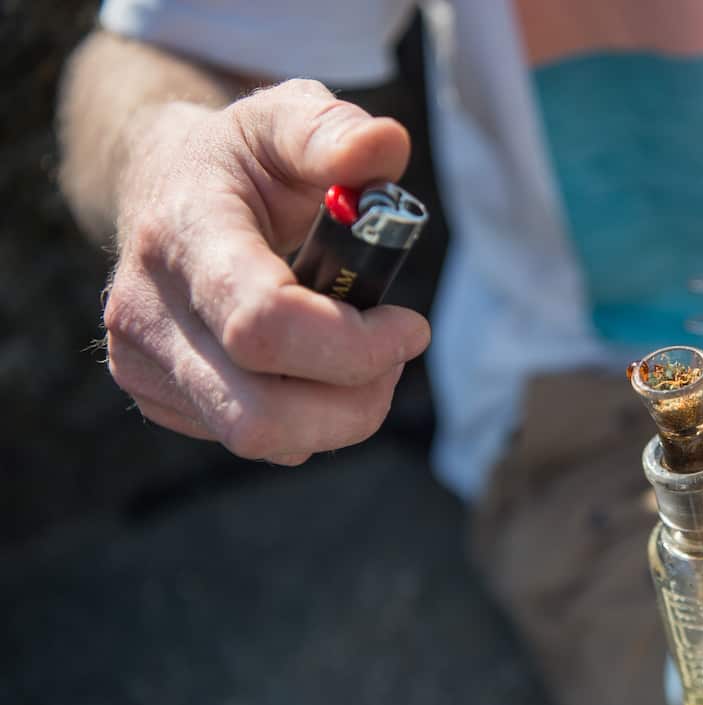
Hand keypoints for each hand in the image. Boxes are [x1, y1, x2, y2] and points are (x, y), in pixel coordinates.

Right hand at [104, 80, 429, 464]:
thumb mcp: (284, 118)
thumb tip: (383, 147)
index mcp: (183, 233)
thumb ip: (335, 129)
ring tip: (364, 356)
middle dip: (357, 402)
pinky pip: (257, 442)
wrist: (162, 186)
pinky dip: (310, 419)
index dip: (356, 345)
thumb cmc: (243, 156)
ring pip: (263, 440)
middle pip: (263, 415)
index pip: (266, 325)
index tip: (410, 325)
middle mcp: (148, 310)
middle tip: (396, 355)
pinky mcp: (158, 398)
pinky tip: (315, 366)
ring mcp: (144, 364)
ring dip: (341, 415)